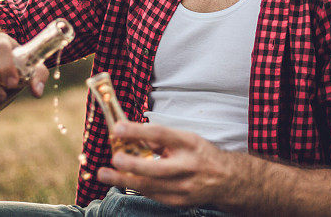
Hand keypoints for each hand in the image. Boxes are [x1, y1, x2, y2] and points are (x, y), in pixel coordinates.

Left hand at [96, 121, 234, 207]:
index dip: (138, 131)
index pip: (161, 135)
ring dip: (124, 180)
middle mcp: (188, 166)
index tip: (118, 127)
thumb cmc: (200, 153)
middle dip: (132, 164)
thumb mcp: (185, 138)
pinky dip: (137, 187)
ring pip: (150, 186)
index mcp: (189, 143)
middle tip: (114, 158)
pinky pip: (153, 195)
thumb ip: (159, 138)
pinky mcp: (179, 202)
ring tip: (104, 174)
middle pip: (156, 168)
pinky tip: (123, 181)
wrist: (226, 179)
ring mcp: (184, 187)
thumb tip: (131, 134)